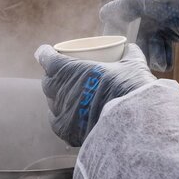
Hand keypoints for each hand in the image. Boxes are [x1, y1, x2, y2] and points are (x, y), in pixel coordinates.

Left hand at [35, 43, 155, 146]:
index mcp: (67, 69)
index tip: (48, 52)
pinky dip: (62, 118)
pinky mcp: (65, 130)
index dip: (46, 53)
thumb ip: (129, 53)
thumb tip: (131, 48)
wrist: (131, 122)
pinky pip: (56, 121)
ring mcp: (60, 111)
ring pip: (51, 102)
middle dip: (54, 77)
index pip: (46, 56)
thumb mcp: (132, 65)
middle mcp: (58, 90)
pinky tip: (69, 117)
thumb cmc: (128, 89)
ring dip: (58, 98)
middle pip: (48, 81)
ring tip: (72, 98)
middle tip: (67, 77)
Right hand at [100, 0, 178, 71]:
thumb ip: (127, 5)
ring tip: (161, 62)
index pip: (120, 13)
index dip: (116, 29)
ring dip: (152, 55)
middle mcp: (149, 10)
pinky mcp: (172, 37)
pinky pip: (161, 50)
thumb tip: (103, 14)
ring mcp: (160, 24)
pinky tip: (168, 61)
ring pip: (147, 45)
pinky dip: (163, 57)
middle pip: (133, 34)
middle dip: (138, 47)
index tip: (114, 45)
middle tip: (138, 59)